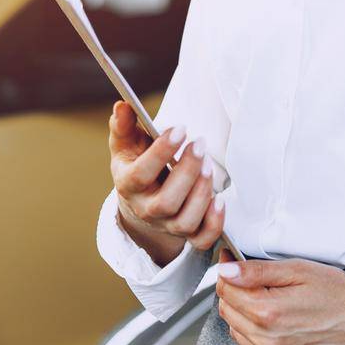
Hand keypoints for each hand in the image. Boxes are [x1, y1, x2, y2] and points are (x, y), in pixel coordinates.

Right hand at [108, 101, 226, 259]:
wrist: (141, 199)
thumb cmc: (136, 163)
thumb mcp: (125, 144)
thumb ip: (123, 125)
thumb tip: (123, 106)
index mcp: (128, 185)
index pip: (141, 175)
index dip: (161, 152)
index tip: (180, 129)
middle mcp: (146, 210)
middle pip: (166, 202)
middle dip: (187, 172)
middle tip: (200, 144)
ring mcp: (167, 225)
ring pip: (185, 221)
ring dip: (201, 193)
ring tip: (209, 164)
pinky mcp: (187, 235)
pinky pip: (202, 239)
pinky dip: (214, 222)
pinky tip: (220, 199)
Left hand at [214, 258, 344, 344]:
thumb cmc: (338, 294)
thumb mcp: (298, 271)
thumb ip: (256, 271)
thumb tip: (225, 269)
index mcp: (268, 312)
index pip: (225, 291)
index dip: (227, 271)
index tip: (232, 262)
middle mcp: (268, 342)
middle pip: (227, 312)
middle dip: (234, 293)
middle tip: (254, 281)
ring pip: (238, 333)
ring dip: (244, 316)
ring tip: (271, 302)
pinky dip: (258, 337)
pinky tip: (279, 324)